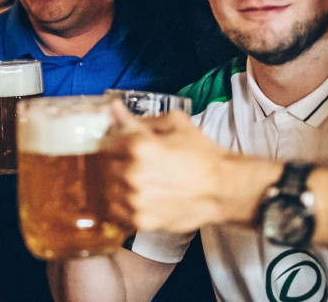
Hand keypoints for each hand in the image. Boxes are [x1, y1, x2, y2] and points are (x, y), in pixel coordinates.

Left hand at [105, 104, 248, 232]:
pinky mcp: (141, 220)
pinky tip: (137, 196)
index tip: (123, 144)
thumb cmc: (201, 153)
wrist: (222, 189)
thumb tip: (113, 108)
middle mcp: (133, 173)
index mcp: (139, 146)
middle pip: (105, 165)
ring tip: (136, 180)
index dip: (115, 141)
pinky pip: (116, 209)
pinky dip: (122, 202)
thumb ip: (140, 119)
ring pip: (108, 188)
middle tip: (132, 161)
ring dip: (117, 182)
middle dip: (116, 161)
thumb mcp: (176, 124)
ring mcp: (135, 200)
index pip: (107, 141)